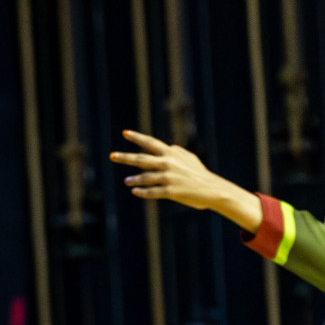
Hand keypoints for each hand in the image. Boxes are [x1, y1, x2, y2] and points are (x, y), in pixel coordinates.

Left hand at [109, 130, 259, 228]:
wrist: (211, 189)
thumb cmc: (199, 174)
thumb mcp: (190, 158)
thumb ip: (177, 152)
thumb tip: (169, 146)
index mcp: (172, 154)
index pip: (151, 143)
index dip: (137, 138)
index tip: (124, 133)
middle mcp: (168, 163)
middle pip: (142, 159)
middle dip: (125, 157)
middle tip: (112, 156)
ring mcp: (169, 177)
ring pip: (146, 177)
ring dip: (134, 179)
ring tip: (126, 181)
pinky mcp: (171, 191)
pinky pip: (153, 192)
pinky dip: (143, 192)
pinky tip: (134, 191)